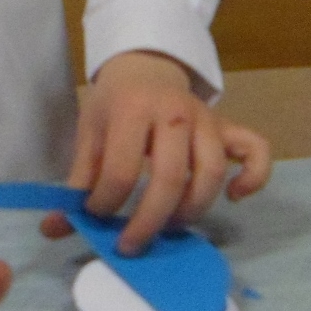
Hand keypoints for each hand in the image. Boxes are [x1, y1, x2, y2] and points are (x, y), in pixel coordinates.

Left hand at [45, 49, 271, 252]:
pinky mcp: (228, 127)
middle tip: (131, 244)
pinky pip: (257, 151)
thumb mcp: (89, 134)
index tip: (96, 216)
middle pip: (170, 178)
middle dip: (148, 222)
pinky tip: (235, 198)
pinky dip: (253, 178)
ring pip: (211, 174)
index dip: (105, 203)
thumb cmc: (115, 105)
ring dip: (191, 211)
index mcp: (133, 110)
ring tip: (169, 227)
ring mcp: (208, 119)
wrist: (145, 67)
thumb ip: (77, 182)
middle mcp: (175, 113)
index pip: (121, 170)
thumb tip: (54, 229)